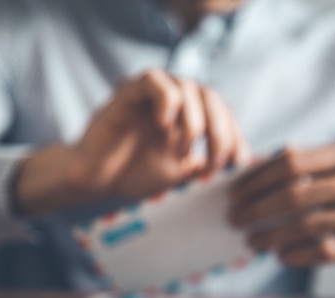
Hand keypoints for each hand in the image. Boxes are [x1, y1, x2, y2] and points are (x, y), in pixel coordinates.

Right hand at [69, 69, 249, 198]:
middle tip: (216, 163)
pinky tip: (164, 126)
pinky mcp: (128, 91)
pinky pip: (154, 80)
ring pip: (187, 87)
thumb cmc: (133, 173)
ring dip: (194, 122)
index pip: (222, 112)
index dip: (235, 135)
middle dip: (220, 132)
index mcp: (188, 113)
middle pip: (210, 97)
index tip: (238, 163)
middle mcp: (173, 97)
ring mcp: (151, 92)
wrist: (95, 180)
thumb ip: (204, 162)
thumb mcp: (179, 172)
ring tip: (182, 153)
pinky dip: (166, 101)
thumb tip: (238, 164)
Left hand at [229, 140, 334, 270]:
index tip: (234, 193)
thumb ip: (303, 163)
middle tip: (234, 219)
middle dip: (256, 209)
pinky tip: (279, 256)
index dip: (257, 179)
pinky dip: (297, 254)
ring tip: (251, 242)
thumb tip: (252, 167)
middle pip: (294, 195)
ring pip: (306, 226)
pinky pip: (325, 250)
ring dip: (271, 236)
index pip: (291, 163)